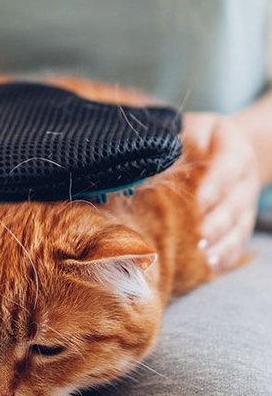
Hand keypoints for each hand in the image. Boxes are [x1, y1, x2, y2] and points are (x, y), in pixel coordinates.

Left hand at [183, 112, 259, 271]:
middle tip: (200, 235)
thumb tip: (151, 158)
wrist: (225, 151)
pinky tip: (210, 267)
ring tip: (203, 256)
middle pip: (234, 204)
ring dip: (221, 244)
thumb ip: (180, 140)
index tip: (199, 200)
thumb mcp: (193, 129)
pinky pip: (236, 245)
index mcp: (234, 153)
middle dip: (217, 221)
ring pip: (238, 228)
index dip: (214, 185)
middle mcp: (243, 183)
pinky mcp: (238, 226)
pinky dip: (224, 257)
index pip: (228, 168)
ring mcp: (244, 208)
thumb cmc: (198, 139)